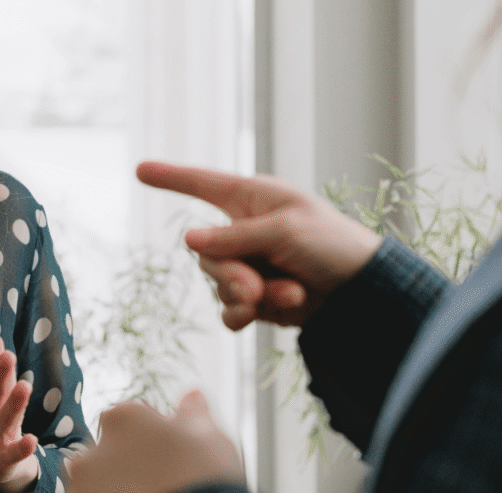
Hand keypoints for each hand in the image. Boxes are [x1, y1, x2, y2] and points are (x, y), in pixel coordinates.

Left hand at [0, 333, 38, 492]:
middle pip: (1, 387)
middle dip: (4, 373)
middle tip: (7, 356)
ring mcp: (5, 429)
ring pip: (11, 415)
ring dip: (17, 402)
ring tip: (24, 387)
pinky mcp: (8, 453)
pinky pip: (17, 450)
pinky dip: (24, 447)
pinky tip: (31, 440)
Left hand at [62, 389, 244, 492]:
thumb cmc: (204, 486)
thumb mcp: (210, 439)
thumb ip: (194, 414)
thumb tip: (192, 396)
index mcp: (121, 422)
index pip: (127, 421)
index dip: (151, 440)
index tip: (170, 458)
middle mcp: (88, 458)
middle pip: (103, 462)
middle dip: (125, 474)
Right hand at [136, 161, 381, 329]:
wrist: (361, 291)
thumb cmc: (331, 244)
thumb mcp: (284, 231)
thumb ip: (235, 237)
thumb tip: (188, 240)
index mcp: (251, 199)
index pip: (202, 184)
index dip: (171, 177)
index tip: (140, 169)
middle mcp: (243, 231)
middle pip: (205, 254)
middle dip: (231, 275)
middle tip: (256, 289)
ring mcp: (247, 265)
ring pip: (218, 285)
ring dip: (250, 296)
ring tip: (290, 294)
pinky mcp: (255, 298)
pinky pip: (229, 309)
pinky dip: (247, 315)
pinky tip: (275, 311)